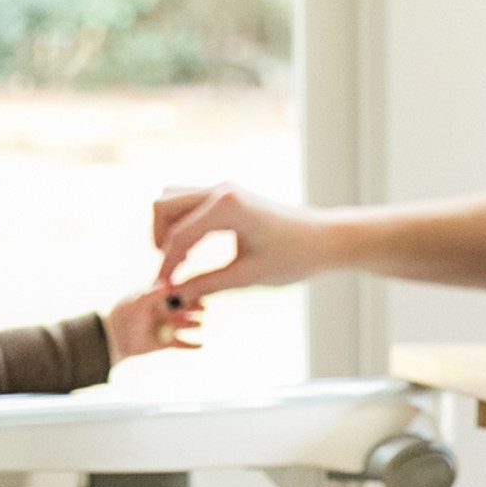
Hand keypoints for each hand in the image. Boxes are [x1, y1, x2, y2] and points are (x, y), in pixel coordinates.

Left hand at [104, 282, 204, 360]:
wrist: (115, 339)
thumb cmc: (124, 317)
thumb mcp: (138, 303)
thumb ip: (153, 294)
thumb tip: (168, 283)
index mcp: (158, 299)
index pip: (176, 294)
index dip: (187, 293)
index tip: (195, 292)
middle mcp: (164, 312)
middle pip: (183, 309)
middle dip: (194, 309)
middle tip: (203, 309)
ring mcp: (167, 327)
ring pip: (184, 325)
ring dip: (193, 324)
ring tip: (199, 324)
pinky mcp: (167, 342)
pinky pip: (181, 344)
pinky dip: (191, 345)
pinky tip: (201, 345)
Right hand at [150, 181, 333, 297]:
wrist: (326, 239)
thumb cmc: (296, 257)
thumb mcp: (249, 276)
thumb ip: (207, 285)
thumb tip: (173, 298)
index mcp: (227, 207)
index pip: (179, 236)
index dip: (167, 266)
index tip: (162, 290)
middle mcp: (221, 190)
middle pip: (164, 206)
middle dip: (159, 239)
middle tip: (170, 271)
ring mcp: (223, 187)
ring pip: (173, 199)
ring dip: (168, 228)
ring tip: (181, 261)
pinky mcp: (228, 193)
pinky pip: (189, 201)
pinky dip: (181, 222)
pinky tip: (193, 251)